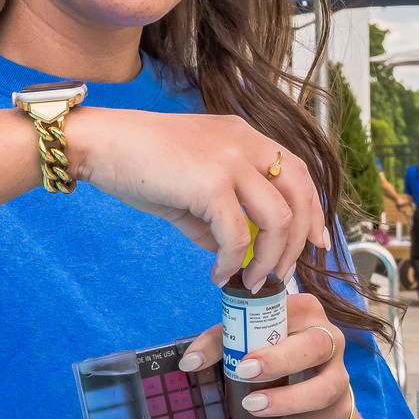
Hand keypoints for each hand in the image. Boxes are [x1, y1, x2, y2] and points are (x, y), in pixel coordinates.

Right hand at [67, 107, 327, 289]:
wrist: (100, 144)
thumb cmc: (137, 162)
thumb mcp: (189, 186)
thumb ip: (217, 214)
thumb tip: (232, 251)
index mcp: (244, 137)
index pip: (297, 172)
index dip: (314, 211)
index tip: (317, 243)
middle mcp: (245, 143)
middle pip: (299, 196)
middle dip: (298, 243)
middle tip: (281, 274)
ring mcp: (231, 160)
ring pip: (278, 219)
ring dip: (269, 259)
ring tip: (250, 281)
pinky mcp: (211, 183)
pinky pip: (237, 236)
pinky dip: (231, 263)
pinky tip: (218, 274)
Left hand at [177, 292, 354, 418]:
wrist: (311, 396)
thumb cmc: (276, 356)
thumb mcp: (249, 343)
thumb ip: (221, 344)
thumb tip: (188, 363)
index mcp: (306, 313)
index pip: (287, 311)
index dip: (265, 326)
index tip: (240, 354)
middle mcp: (329, 339)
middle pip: (315, 345)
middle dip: (280, 360)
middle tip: (244, 372)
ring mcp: (338, 376)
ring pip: (323, 389)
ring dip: (284, 400)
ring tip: (248, 407)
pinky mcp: (335, 410)